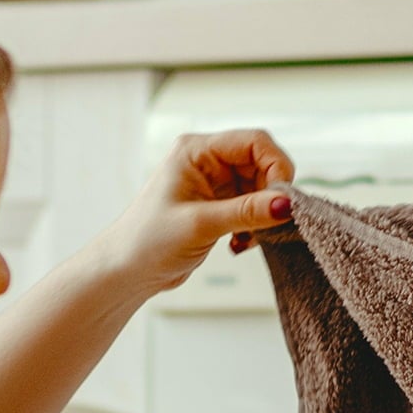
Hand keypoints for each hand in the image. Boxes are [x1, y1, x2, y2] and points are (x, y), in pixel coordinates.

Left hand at [98, 128, 296, 294]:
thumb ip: (246, 212)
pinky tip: (238, 244)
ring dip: (263, 216)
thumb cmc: (148, 242)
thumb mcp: (200, 225)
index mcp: (197, 151)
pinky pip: (252, 209)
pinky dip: (255, 227)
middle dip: (270, 195)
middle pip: (262, 164)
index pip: (254, 141)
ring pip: (260, 189)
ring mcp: (214, 184)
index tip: (283, 200)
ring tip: (246, 239)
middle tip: (268, 224)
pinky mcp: (219, 207)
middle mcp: (208, 161)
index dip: (276, 166)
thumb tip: (286, 203)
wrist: (126, 271)